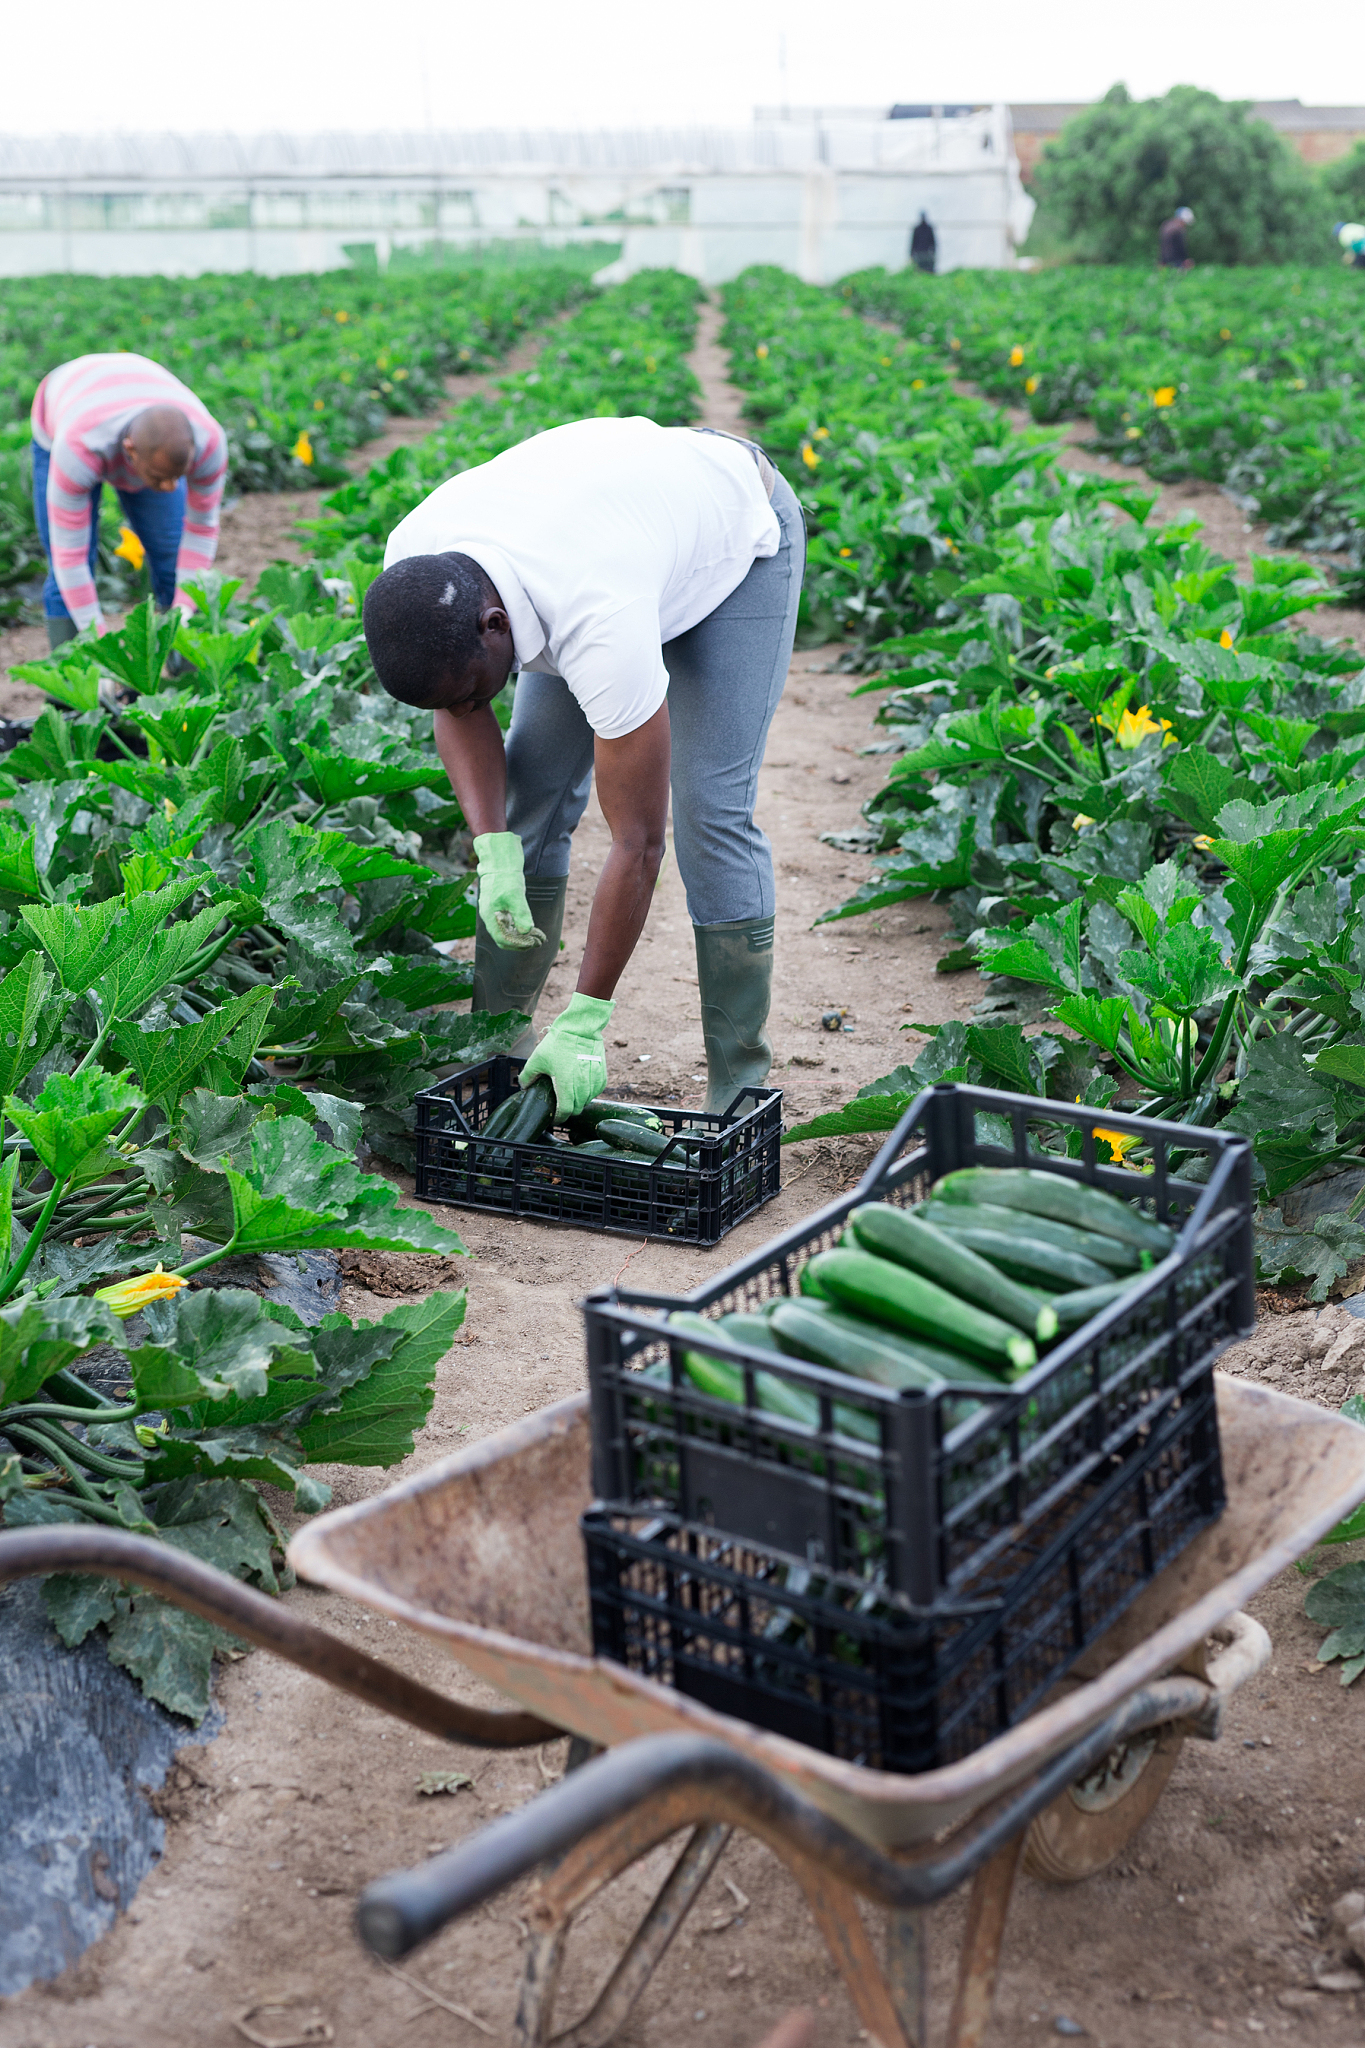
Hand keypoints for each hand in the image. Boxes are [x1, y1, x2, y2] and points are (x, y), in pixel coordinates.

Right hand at [474, 832, 544, 950]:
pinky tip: (533, 929)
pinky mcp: (501, 911)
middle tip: (538, 942)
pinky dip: (521, 930)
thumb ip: (521, 914)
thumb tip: (526, 931)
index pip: (502, 939)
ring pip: (508, 934)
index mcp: (490, 916)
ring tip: (539, 937)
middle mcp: (491, 918)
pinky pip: (510, 926)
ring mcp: (495, 915)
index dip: (518, 944)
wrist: (500, 863)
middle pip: (504, 940)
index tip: (532, 942)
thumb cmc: (506, 877)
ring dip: (523, 938)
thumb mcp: (515, 895)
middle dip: (522, 944)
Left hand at [517, 993, 614, 1116]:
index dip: (558, 1117)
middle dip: (568, 1110)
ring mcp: (593, 1081)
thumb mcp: (537, 1059)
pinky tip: (581, 1084)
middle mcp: (582, 1087)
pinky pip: (596, 1091)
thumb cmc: (559, 1043)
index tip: (554, 1116)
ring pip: (587, 1101)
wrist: (580, 1028)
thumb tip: (523, 1086)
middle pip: (577, 1109)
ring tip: (570, 1093)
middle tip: (560, 1103)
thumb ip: (527, 1076)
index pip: (565, 1112)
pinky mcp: (602, 1075)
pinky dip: (589, 1092)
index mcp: (566, 1086)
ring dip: (579, 1101)